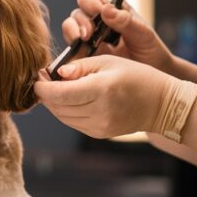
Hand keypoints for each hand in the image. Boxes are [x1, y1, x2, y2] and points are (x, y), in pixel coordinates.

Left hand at [34, 55, 174, 138]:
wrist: (160, 104)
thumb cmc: (136, 76)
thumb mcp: (108, 62)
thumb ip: (80, 67)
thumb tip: (56, 73)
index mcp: (101, 90)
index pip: (60, 93)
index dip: (42, 87)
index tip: (37, 77)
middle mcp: (98, 111)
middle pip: (57, 106)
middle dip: (45, 94)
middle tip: (42, 79)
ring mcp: (98, 126)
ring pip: (62, 116)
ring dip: (53, 103)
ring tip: (54, 88)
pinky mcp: (99, 134)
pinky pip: (73, 122)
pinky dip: (65, 111)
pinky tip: (68, 98)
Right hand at [63, 0, 175, 74]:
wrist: (152, 78)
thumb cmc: (151, 51)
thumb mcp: (143, 34)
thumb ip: (126, 21)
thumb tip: (105, 9)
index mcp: (110, 12)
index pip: (90, 0)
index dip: (89, 2)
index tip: (96, 11)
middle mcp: (95, 24)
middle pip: (76, 14)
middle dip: (80, 22)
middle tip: (88, 34)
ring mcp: (88, 41)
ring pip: (70, 30)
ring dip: (73, 34)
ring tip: (84, 43)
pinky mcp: (84, 59)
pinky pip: (71, 53)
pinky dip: (72, 53)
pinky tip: (81, 57)